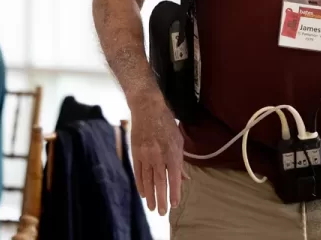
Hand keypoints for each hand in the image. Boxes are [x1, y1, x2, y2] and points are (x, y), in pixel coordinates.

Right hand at [130, 94, 184, 215]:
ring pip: (147, 180)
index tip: (175, 204)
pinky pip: (138, 172)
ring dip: (151, 195)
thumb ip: (181, 161)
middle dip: (162, 198)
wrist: (147, 108)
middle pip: (160, 182)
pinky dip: (141, 184)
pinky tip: (143, 194)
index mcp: (172, 152)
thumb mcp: (179, 141)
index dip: (175, 191)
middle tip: (163, 212)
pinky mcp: (136, 153)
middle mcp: (158, 155)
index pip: (174, 177)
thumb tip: (184, 178)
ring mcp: (145, 155)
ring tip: (153, 207)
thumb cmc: (167, 124)